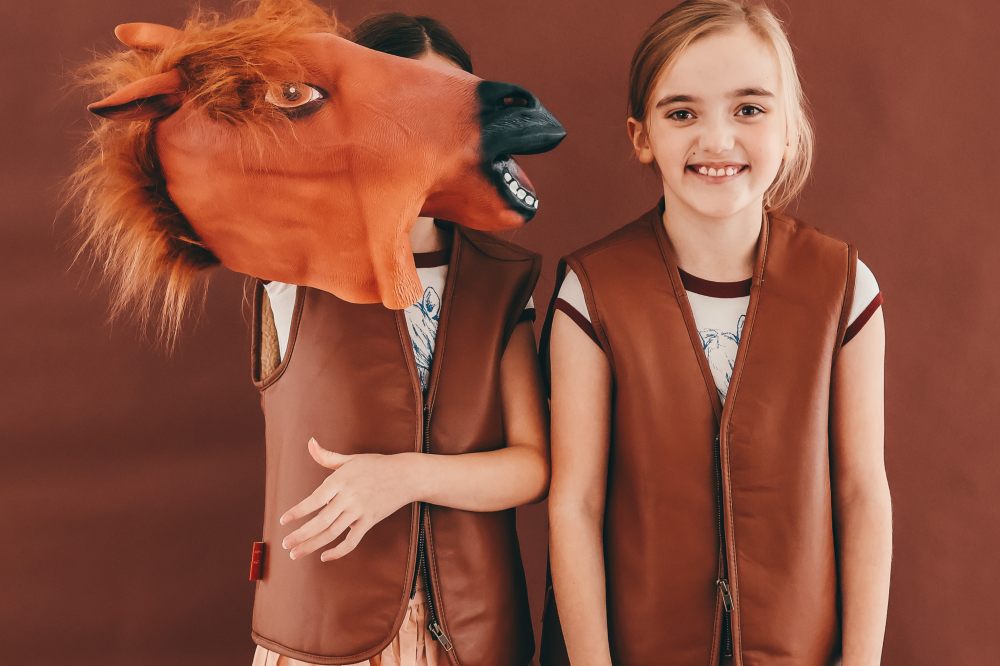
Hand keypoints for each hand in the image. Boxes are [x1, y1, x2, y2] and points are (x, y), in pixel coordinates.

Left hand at [279, 437, 415, 561]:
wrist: (406, 475)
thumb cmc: (376, 465)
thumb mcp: (351, 459)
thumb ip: (327, 456)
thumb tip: (310, 442)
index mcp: (340, 480)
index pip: (314, 499)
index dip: (298, 511)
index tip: (283, 520)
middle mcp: (348, 497)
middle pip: (320, 521)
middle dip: (301, 535)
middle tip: (285, 544)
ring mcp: (360, 511)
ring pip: (332, 533)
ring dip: (312, 545)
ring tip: (296, 553)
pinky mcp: (370, 521)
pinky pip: (352, 541)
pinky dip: (338, 551)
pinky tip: (324, 556)